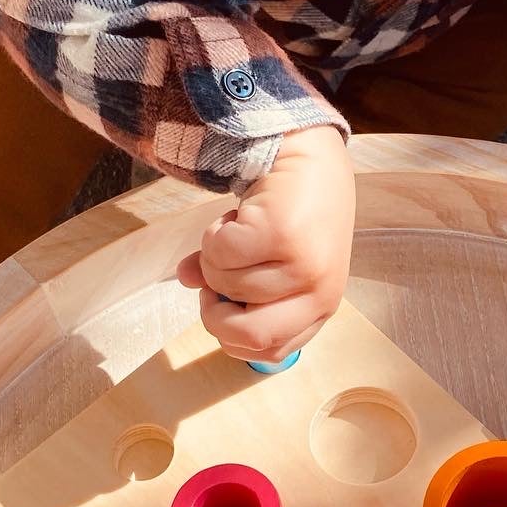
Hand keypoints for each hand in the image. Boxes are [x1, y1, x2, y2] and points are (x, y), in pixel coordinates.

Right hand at [176, 126, 354, 362]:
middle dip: (213, 314)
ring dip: (214, 257)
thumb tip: (186, 279)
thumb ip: (231, 280)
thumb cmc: (293, 212)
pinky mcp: (282, 234)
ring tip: (235, 231)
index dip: (231, 334)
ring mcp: (303, 265)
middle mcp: (319, 292)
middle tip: (211, 283)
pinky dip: (214, 234)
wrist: (310, 155)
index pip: (268, 352)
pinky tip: (235, 216)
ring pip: (226, 284)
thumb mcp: (271, 258)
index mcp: (320, 307)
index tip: (221, 303)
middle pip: (248, 336)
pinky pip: (220, 252)